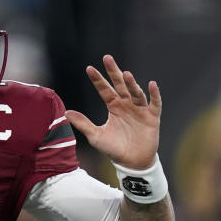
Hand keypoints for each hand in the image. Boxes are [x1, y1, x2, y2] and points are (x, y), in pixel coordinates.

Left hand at [66, 55, 160, 169]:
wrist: (131, 162)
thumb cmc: (113, 149)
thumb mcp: (95, 136)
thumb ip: (83, 123)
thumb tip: (65, 113)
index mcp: (114, 107)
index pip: (104, 90)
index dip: (98, 80)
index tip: (89, 68)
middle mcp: (127, 105)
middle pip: (120, 85)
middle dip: (114, 72)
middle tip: (107, 58)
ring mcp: (140, 110)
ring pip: (136, 93)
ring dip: (131, 84)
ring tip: (126, 74)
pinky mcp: (152, 117)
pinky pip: (155, 103)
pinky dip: (154, 94)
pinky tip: (151, 84)